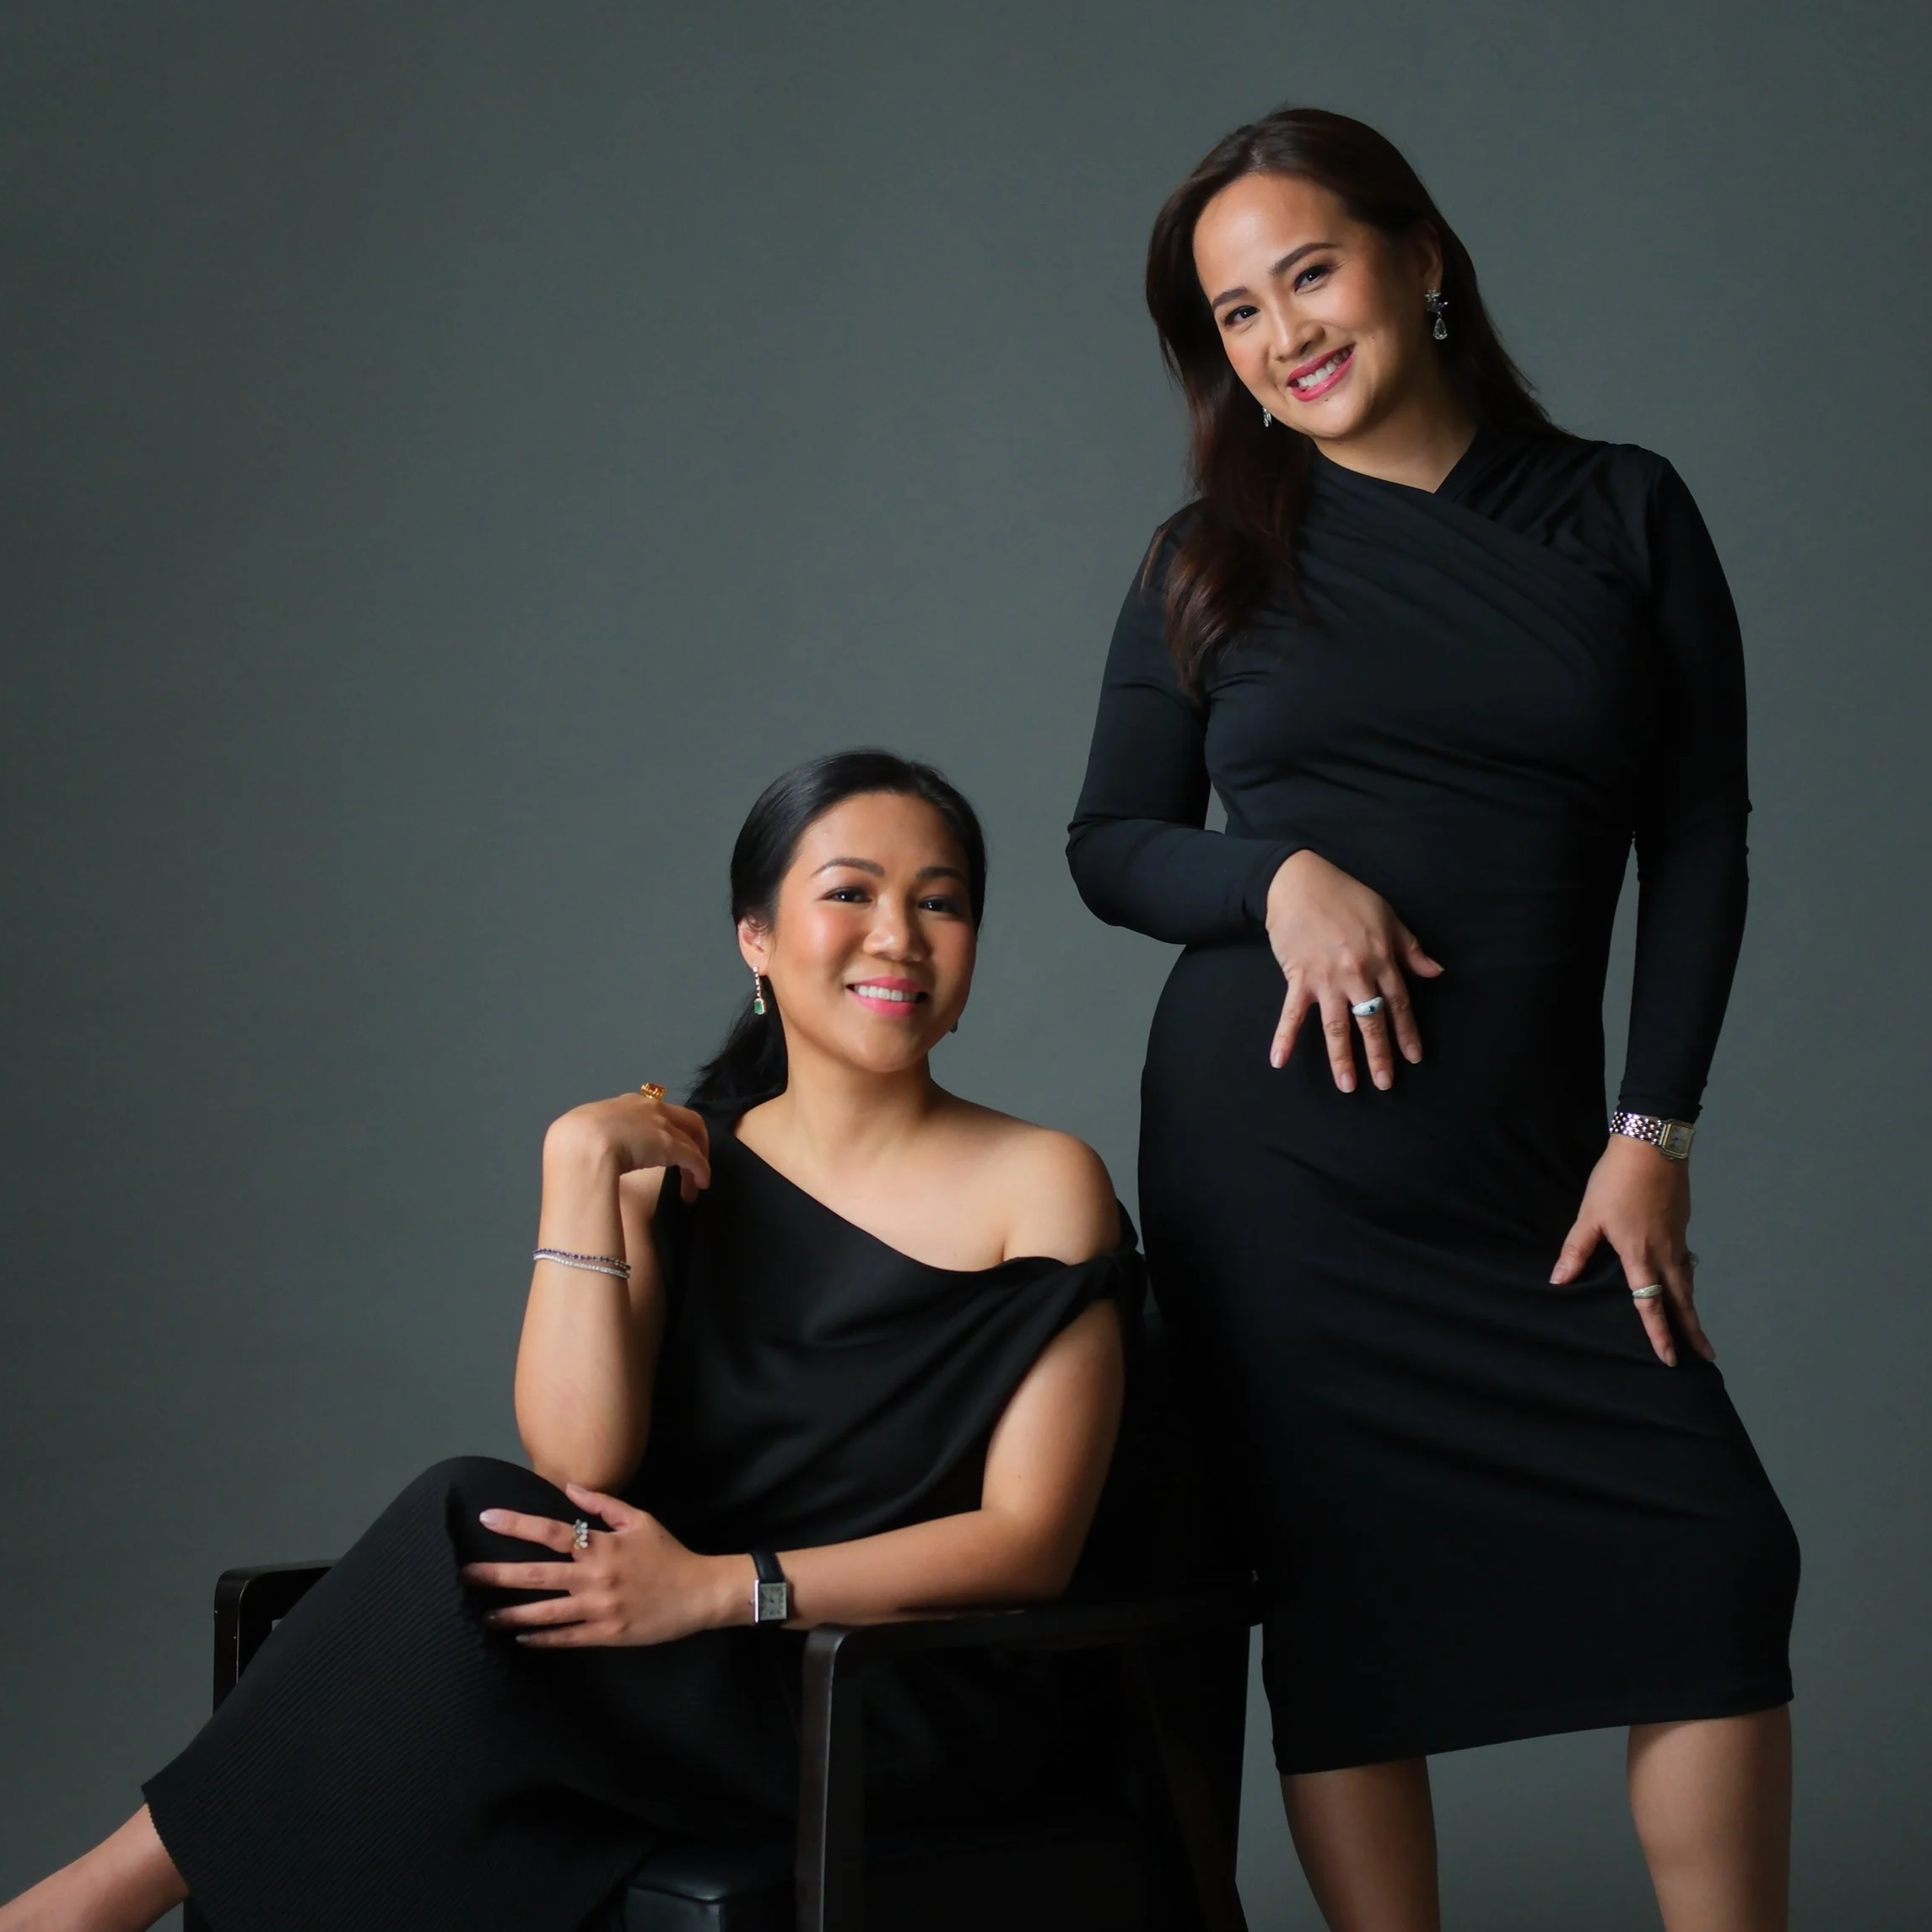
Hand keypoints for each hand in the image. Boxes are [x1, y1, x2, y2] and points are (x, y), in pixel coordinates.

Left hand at [462, 1483, 747, 1645]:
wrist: (700, 1593)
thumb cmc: (668, 1553)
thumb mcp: (641, 1520)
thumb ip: (604, 1505)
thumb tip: (570, 1488)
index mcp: (601, 1545)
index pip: (550, 1532)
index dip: (517, 1524)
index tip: (486, 1518)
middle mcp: (594, 1576)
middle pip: (536, 1575)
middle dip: (497, 1574)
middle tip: (464, 1574)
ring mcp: (598, 1608)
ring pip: (545, 1612)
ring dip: (511, 1614)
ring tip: (483, 1616)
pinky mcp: (606, 1633)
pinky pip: (566, 1638)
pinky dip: (542, 1639)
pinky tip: (521, 1638)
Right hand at [544, 1093, 711, 1202]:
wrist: (581, 1144)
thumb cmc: (576, 1140)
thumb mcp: (585, 1131)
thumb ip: (596, 1135)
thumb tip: (592, 1148)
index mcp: (626, 1104)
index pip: (656, 1111)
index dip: (665, 1128)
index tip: (663, 1148)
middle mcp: (649, 1108)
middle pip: (684, 1119)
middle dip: (693, 1140)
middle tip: (692, 1162)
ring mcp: (662, 1125)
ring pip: (691, 1140)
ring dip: (697, 1161)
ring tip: (696, 1183)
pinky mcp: (672, 1145)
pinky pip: (694, 1158)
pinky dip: (701, 1171)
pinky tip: (701, 1186)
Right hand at [1263, 850, 1443, 1088]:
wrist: (1300, 882)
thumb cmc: (1346, 896)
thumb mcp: (1388, 917)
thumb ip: (1410, 949)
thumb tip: (1435, 972)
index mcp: (1381, 960)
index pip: (1399, 1004)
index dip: (1407, 1033)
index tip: (1413, 1057)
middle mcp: (1356, 974)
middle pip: (1371, 1022)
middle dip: (1379, 1054)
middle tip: (1385, 1083)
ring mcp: (1326, 979)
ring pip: (1336, 1025)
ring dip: (1341, 1057)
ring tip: (1347, 1085)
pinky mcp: (1298, 978)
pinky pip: (1291, 1013)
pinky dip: (1283, 1037)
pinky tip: (1278, 1061)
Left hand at [1550, 1136, 1713, 1366]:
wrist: (1652, 1146)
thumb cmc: (1616, 1180)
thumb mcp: (1589, 1215)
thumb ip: (1576, 1250)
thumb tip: (1558, 1280)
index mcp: (1639, 1255)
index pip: (1650, 1304)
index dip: (1659, 1333)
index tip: (1669, 1358)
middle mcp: (1665, 1253)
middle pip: (1682, 1300)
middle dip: (1693, 1330)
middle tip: (1706, 1356)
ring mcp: (1678, 1239)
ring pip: (1687, 1282)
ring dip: (1692, 1307)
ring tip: (1697, 1328)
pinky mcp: (1682, 1225)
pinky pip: (1687, 1263)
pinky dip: (1688, 1281)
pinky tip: (1685, 1283)